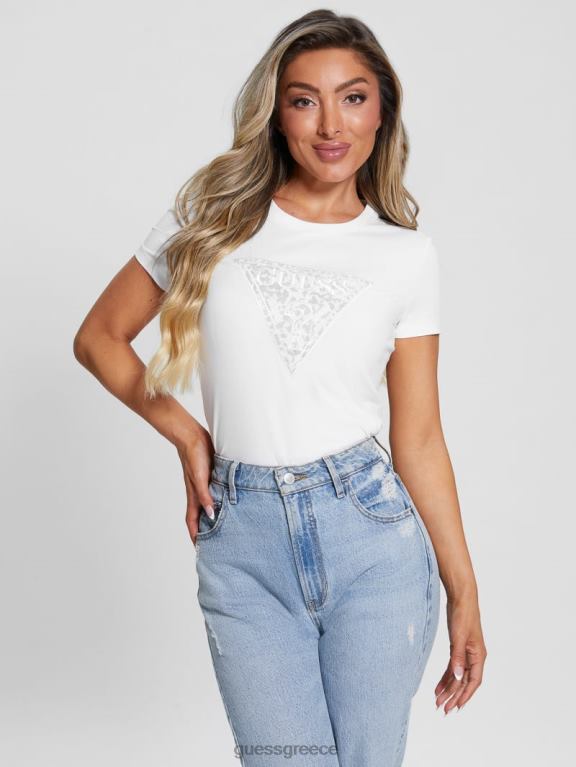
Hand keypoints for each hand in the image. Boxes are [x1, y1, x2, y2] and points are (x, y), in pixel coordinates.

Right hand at [175, 426, 216, 545]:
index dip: (195, 535)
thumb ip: (205, 496)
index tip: (200, 549)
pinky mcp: (210, 476)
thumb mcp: (200, 477)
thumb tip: (210, 515)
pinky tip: (228, 502)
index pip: (192, 521)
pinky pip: (215, 493)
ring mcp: (204, 484)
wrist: (192, 436)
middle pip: (200, 516)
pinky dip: (219, 500)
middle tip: (215, 542)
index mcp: (194, 495)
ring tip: (224, 526)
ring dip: (213, 516)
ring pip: (208, 505)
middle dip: (205, 529)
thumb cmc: (194, 455)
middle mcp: (198, 492)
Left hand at [435, 593, 486, 713]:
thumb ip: (458, 657)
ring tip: (438, 701)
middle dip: (453, 696)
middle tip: (442, 709)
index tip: (456, 707)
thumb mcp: (459, 637)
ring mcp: (466, 652)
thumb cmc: (463, 614)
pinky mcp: (458, 647)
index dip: (465, 696)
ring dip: (448, 689)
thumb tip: (456, 677)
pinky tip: (438, 686)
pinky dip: (445, 677)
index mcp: (478, 655)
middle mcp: (474, 657)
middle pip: (464, 681)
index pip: (473, 682)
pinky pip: (452, 667)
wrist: (461, 597)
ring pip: (457, 676)